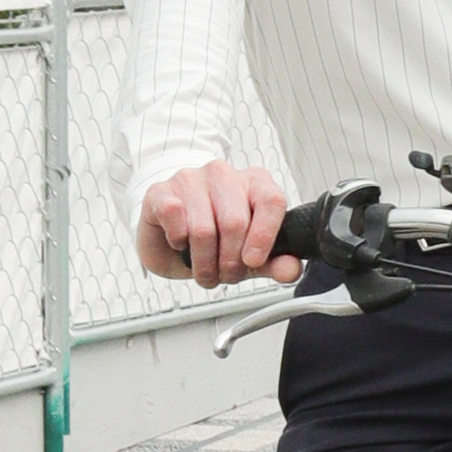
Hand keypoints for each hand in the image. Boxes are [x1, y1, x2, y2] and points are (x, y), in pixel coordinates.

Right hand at [137, 162, 297, 287]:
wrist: (170, 234)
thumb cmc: (215, 239)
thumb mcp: (249, 255)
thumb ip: (275, 262)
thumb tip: (291, 270)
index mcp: (256, 182)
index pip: (271, 201)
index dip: (264, 235)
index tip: (254, 261)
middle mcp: (225, 174)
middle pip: (235, 221)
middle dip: (231, 261)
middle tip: (227, 276)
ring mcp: (191, 178)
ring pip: (203, 228)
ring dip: (204, 261)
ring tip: (206, 271)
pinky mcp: (160, 190)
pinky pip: (173, 215)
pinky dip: (177, 240)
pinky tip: (180, 243)